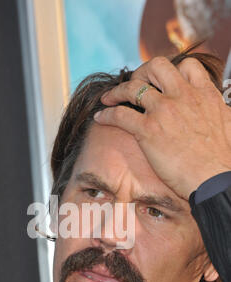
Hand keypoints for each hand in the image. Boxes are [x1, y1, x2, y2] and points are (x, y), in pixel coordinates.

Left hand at [94, 56, 230, 199]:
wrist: (214, 179)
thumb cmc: (223, 160)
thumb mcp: (228, 124)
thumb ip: (219, 112)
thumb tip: (220, 112)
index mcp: (204, 94)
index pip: (187, 66)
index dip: (172, 70)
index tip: (162, 81)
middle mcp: (182, 96)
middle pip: (156, 66)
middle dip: (141, 72)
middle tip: (134, 84)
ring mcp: (164, 111)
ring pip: (133, 87)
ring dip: (117, 91)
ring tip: (108, 98)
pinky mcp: (148, 130)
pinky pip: (120, 115)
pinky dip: (106, 114)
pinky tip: (100, 117)